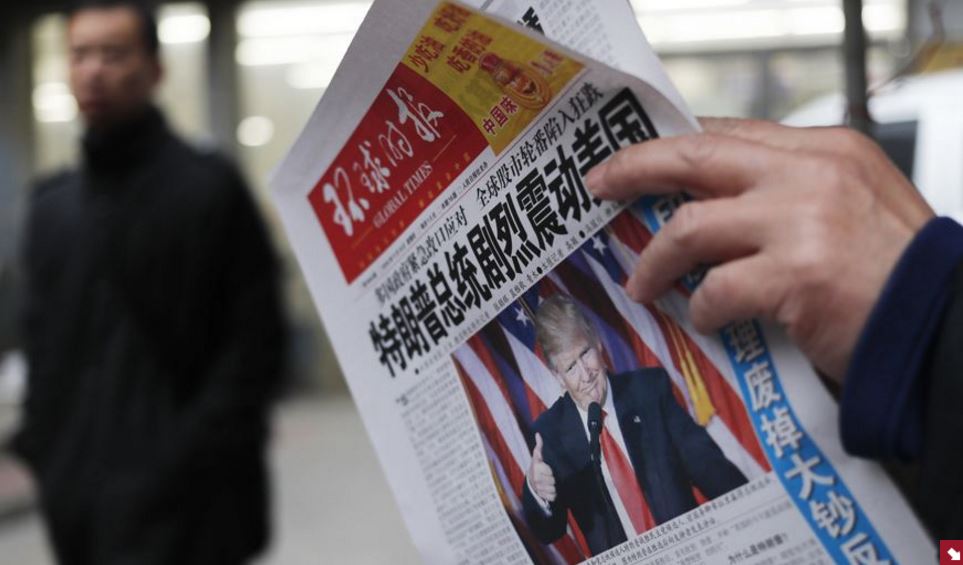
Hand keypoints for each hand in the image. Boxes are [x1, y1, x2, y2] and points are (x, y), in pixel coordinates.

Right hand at [529, 433, 555, 502]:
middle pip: (552, 481)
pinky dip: (553, 495)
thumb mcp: (537, 456)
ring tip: (550, 484)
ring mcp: (538, 488)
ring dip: (553, 487)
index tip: (547, 469)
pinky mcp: (541, 496)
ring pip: (553, 489)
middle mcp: (536, 479)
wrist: (530, 480)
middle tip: (549, 477)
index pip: (550, 472)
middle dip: (553, 479)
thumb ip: (539, 445)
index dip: (551, 470)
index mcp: (536, 468)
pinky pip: (552, 497)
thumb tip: (538, 434)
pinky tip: (550, 490)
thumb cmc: (536, 466)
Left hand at [585, 117, 933, 382]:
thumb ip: (788, 192)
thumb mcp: (850, 206)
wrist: (942, 327)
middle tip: (600, 185)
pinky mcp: (796, 274)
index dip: (673, 146)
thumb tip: (713, 203)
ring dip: (655, 261)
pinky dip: (701, 308)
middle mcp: (810, 173)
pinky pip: (716, 289)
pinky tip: (707, 320)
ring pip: (690, 227)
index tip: (636, 159)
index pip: (729, 134)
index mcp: (824, 151)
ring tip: (642, 285)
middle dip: (636, 168)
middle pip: (696, 157)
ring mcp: (802, 221)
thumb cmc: (893, 275)